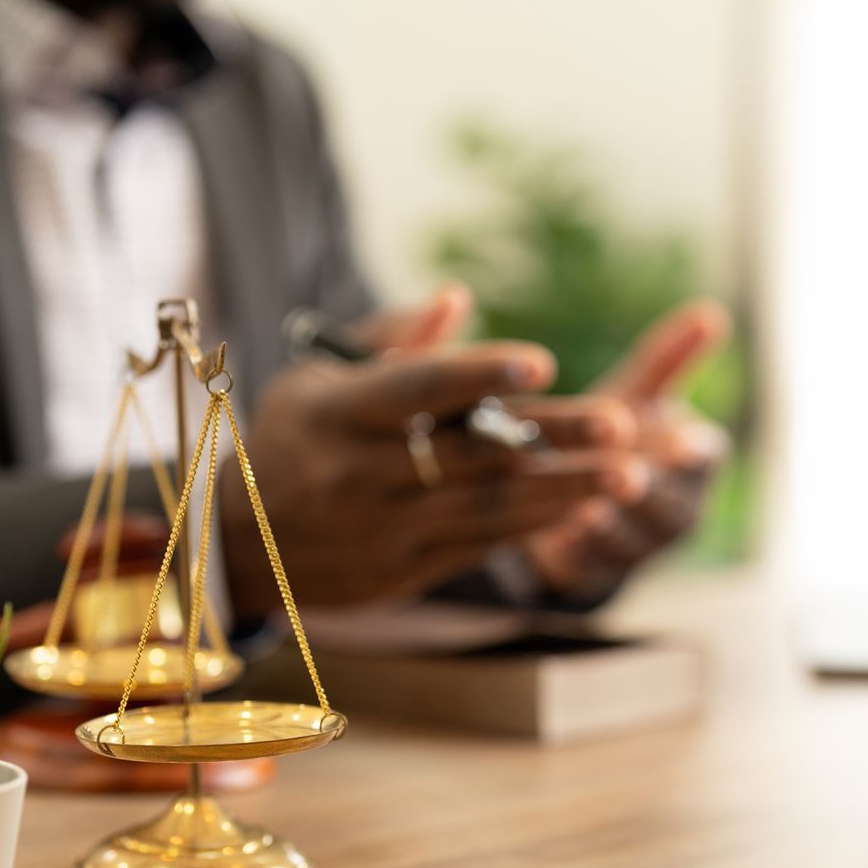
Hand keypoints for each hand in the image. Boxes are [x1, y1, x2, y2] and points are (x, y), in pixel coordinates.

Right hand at [220, 287, 649, 618]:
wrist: (237, 544)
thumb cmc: (292, 436)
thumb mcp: (318, 377)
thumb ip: (395, 338)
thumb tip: (461, 296)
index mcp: (340, 413)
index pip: (419, 390)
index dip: (480, 374)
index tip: (542, 362)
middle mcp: (362, 473)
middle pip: (473, 454)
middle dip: (553, 440)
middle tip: (621, 424)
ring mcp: (385, 529)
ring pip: (489, 508)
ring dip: (566, 491)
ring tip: (629, 472)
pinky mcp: (406, 571)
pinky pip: (483, 543)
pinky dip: (538, 522)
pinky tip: (588, 501)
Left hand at [521, 299, 732, 600]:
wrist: (578, 502)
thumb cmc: (613, 437)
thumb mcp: (637, 397)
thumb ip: (669, 360)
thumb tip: (713, 311)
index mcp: (693, 462)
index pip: (707, 455)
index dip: (695, 451)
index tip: (679, 442)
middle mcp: (679, 509)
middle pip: (671, 504)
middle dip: (648, 492)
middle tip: (629, 477)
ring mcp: (642, 547)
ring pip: (632, 539)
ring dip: (610, 524)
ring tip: (585, 508)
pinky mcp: (600, 572)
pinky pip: (592, 564)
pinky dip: (575, 551)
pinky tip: (553, 536)